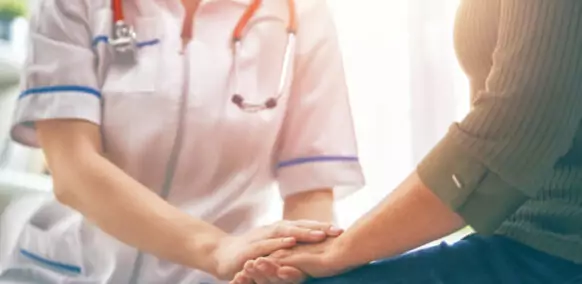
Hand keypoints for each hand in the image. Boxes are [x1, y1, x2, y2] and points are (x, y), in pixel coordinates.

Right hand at [212, 220, 341, 279]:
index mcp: (281, 230)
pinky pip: (266, 246)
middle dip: (319, 228)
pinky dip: (278, 244)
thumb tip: (318, 246)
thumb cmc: (253, 251)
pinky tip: (290, 243)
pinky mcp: (250, 249)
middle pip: (299, 226)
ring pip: (285, 233)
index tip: (343, 229)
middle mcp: (273, 230)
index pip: (305, 226)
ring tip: (320, 235)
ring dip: (303, 233)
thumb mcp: (274, 247)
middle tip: (338, 230)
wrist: (222, 254)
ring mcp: (261, 238)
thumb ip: (293, 246)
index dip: (323, 227)